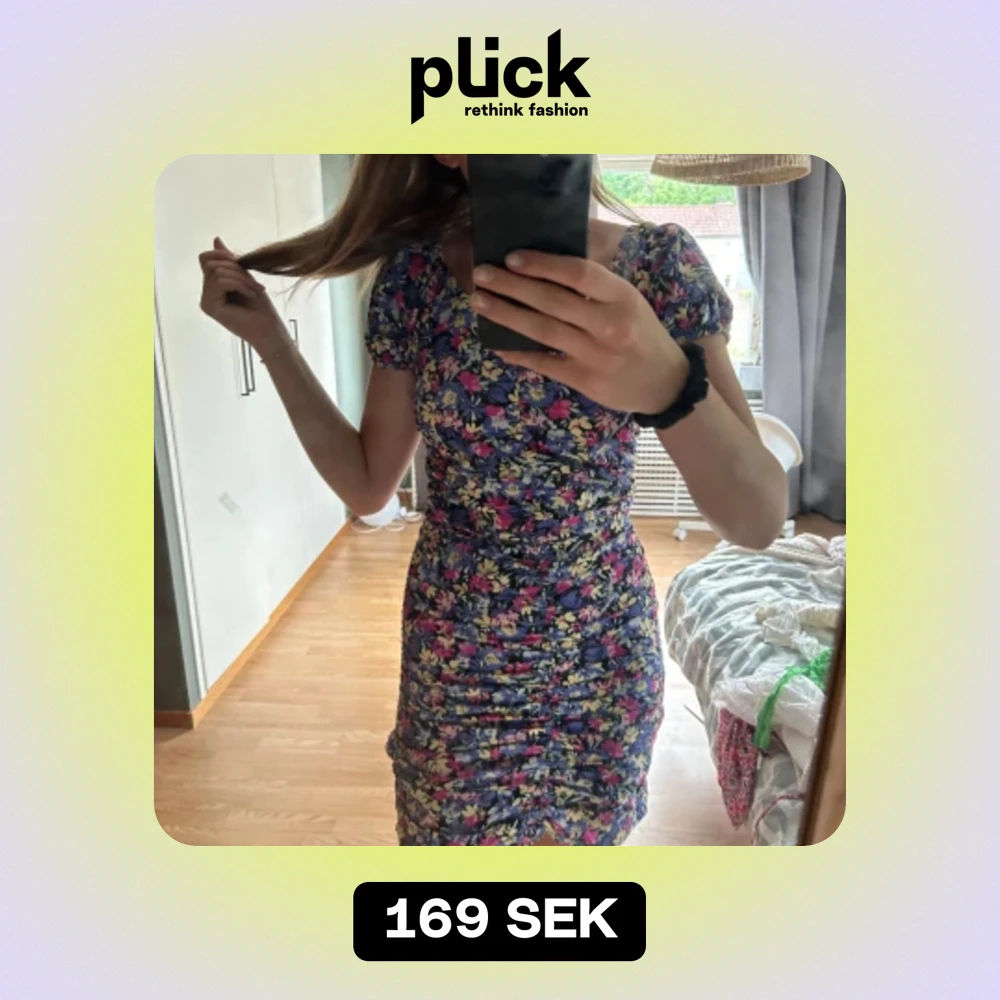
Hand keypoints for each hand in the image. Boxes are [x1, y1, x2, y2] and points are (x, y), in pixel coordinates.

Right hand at [199, 238, 285, 350]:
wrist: (270, 330)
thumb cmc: (262, 308)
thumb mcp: (245, 277)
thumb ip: (229, 261)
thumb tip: (216, 240)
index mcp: (212, 287)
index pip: (206, 258)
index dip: (225, 255)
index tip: (245, 267)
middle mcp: (206, 295)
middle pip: (210, 263)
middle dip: (236, 268)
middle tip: (254, 284)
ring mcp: (206, 301)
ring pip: (216, 271)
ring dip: (241, 278)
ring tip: (254, 290)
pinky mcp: (210, 307)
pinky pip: (220, 281)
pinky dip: (239, 284)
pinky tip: (250, 295)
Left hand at [469, 250, 689, 414]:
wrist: (665, 383)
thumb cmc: (640, 333)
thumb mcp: (628, 301)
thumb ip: (594, 286)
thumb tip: (543, 266)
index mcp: (622, 297)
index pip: (578, 273)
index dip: (542, 264)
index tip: (512, 257)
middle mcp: (610, 324)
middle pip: (552, 300)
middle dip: (511, 286)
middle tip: (481, 274)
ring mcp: (596, 355)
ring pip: (543, 331)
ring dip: (506, 315)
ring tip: (480, 301)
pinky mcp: (585, 380)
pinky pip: (545, 363)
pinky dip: (519, 353)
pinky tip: (498, 344)